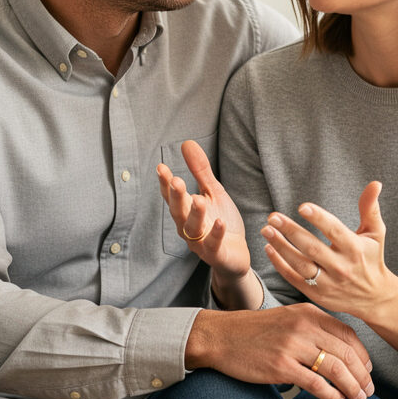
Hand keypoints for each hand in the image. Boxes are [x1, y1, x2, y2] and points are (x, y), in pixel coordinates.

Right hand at [157, 141, 257, 307]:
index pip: (172, 196)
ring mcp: (200, 243)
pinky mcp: (215, 255)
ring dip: (194, 214)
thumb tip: (186, 143)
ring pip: (192, 229)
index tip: (161, 167)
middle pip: (178, 212)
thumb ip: (200, 171)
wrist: (236, 255)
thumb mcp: (213, 193)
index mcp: (186, 211)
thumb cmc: (221, 222)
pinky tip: (219, 221)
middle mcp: (188, 228)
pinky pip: (213, 245)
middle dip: (176, 197)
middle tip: (176, 181)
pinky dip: (215, 233)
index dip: (165, 183)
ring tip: (198, 199)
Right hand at [186, 304, 374, 398]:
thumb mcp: (288, 318)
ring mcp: (292, 345)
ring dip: (352, 387)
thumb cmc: (255, 331)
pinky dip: (331, 394)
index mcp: (308, 313)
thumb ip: (313, 328)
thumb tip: (340, 350)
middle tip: (368, 390)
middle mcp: (304, 326)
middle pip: (346, 353)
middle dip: (362, 375)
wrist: (221, 336)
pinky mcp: (280, 365)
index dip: (363, 355)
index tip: (367, 370)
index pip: (348, 335)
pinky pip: (315, 383)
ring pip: (335, 368)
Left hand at [260, 182, 397, 319]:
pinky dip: (279, 264)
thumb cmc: (371, 258)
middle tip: (273, 217)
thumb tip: (375, 183)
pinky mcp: (317, 294)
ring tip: (266, 230)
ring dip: (280, 247)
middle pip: (312, 248)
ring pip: (300, 264)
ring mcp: (328, 283)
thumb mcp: (375, 234)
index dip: (319, 218)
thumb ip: (370, 208)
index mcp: (355, 249)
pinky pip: (294, 278)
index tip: (302, 207)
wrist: (374, 297)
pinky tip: (269, 248)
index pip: (335, 231)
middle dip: (291, 231)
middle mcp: (341, 267)